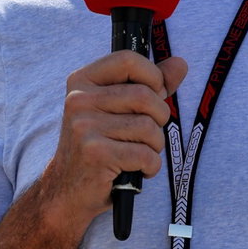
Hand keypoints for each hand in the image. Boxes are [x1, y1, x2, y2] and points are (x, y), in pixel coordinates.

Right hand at [37, 51, 186, 230]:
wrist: (66, 189)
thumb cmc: (98, 145)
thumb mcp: (117, 108)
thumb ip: (150, 84)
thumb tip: (181, 63)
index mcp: (82, 81)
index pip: (128, 60)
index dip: (152, 76)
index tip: (154, 94)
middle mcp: (79, 99)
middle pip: (145, 95)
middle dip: (158, 118)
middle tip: (146, 134)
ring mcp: (85, 126)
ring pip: (149, 127)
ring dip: (154, 146)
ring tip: (137, 153)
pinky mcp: (95, 153)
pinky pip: (146, 155)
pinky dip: (150, 166)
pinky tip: (136, 169)